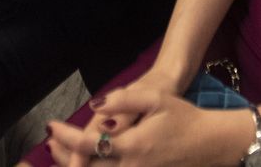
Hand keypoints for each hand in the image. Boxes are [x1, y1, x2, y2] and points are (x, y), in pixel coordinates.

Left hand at [46, 87, 243, 166]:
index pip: (88, 145)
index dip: (66, 136)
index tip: (52, 126)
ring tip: (59, 152)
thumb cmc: (184, 118)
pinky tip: (86, 161)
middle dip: (64, 155)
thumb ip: (124, 99)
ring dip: (75, 164)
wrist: (210, 143)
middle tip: (50, 141)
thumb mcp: (156, 99)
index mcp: (132, 146)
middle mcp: (131, 166)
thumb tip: (95, 105)